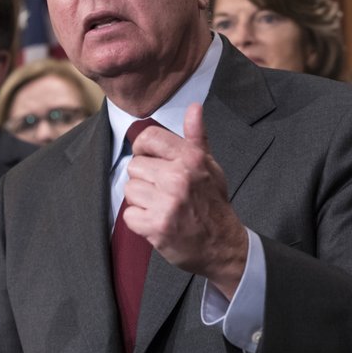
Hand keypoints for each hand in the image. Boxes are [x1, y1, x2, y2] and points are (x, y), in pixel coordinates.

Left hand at [123, 102, 247, 298]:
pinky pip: (129, 215)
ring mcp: (167, 203)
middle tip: (162, 191)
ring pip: (130, 190)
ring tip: (160, 206)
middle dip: (144, 179)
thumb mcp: (210, 166)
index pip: (148, 138)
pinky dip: (139, 221)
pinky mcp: (156, 226)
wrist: (223, 245)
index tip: (151, 160)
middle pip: (134, 166)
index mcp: (191, 158)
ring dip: (141, 200)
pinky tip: (156, 221)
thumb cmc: (213, 202)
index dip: (144, 149)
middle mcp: (178, 177)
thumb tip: (194, 107)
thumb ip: (196, 137)